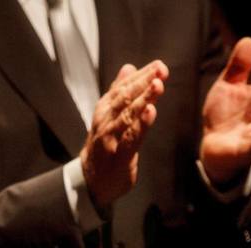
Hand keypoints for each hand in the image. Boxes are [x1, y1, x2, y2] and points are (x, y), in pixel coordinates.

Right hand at [81, 60, 168, 206]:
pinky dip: (141, 124)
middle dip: (144, 82)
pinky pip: (131, 137)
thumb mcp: (108, 115)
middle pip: (126, 97)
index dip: (141, 75)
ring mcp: (110, 138)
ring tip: (158, 85)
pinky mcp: (118, 156)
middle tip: (161, 70)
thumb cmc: (104, 145)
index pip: (124, 87)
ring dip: (144, 98)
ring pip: (128, 114)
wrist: (89, 179)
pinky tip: (151, 112)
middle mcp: (105, 120)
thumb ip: (119, 92)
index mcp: (105, 108)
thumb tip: (129, 67)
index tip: (158, 65)